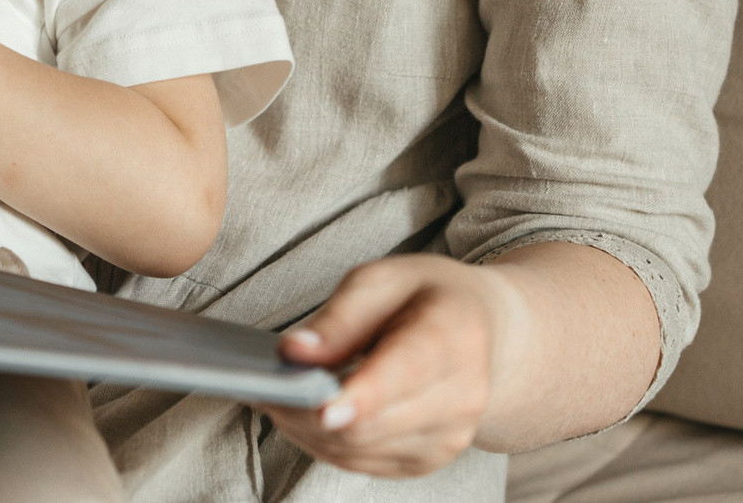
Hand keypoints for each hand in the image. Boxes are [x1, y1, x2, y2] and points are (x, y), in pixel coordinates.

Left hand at [261, 256, 509, 476]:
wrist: (483, 332)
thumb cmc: (423, 297)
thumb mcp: (381, 280)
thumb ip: (337, 317)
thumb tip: (293, 353)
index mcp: (453, 335)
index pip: (405, 374)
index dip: (362, 396)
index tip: (322, 408)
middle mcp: (463, 395)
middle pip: (371, 422)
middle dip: (307, 410)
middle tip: (259, 388)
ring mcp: (450, 436)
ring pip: (360, 450)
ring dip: (309, 430)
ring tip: (273, 398)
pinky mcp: (428, 460)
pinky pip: (363, 463)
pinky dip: (325, 443)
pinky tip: (301, 417)